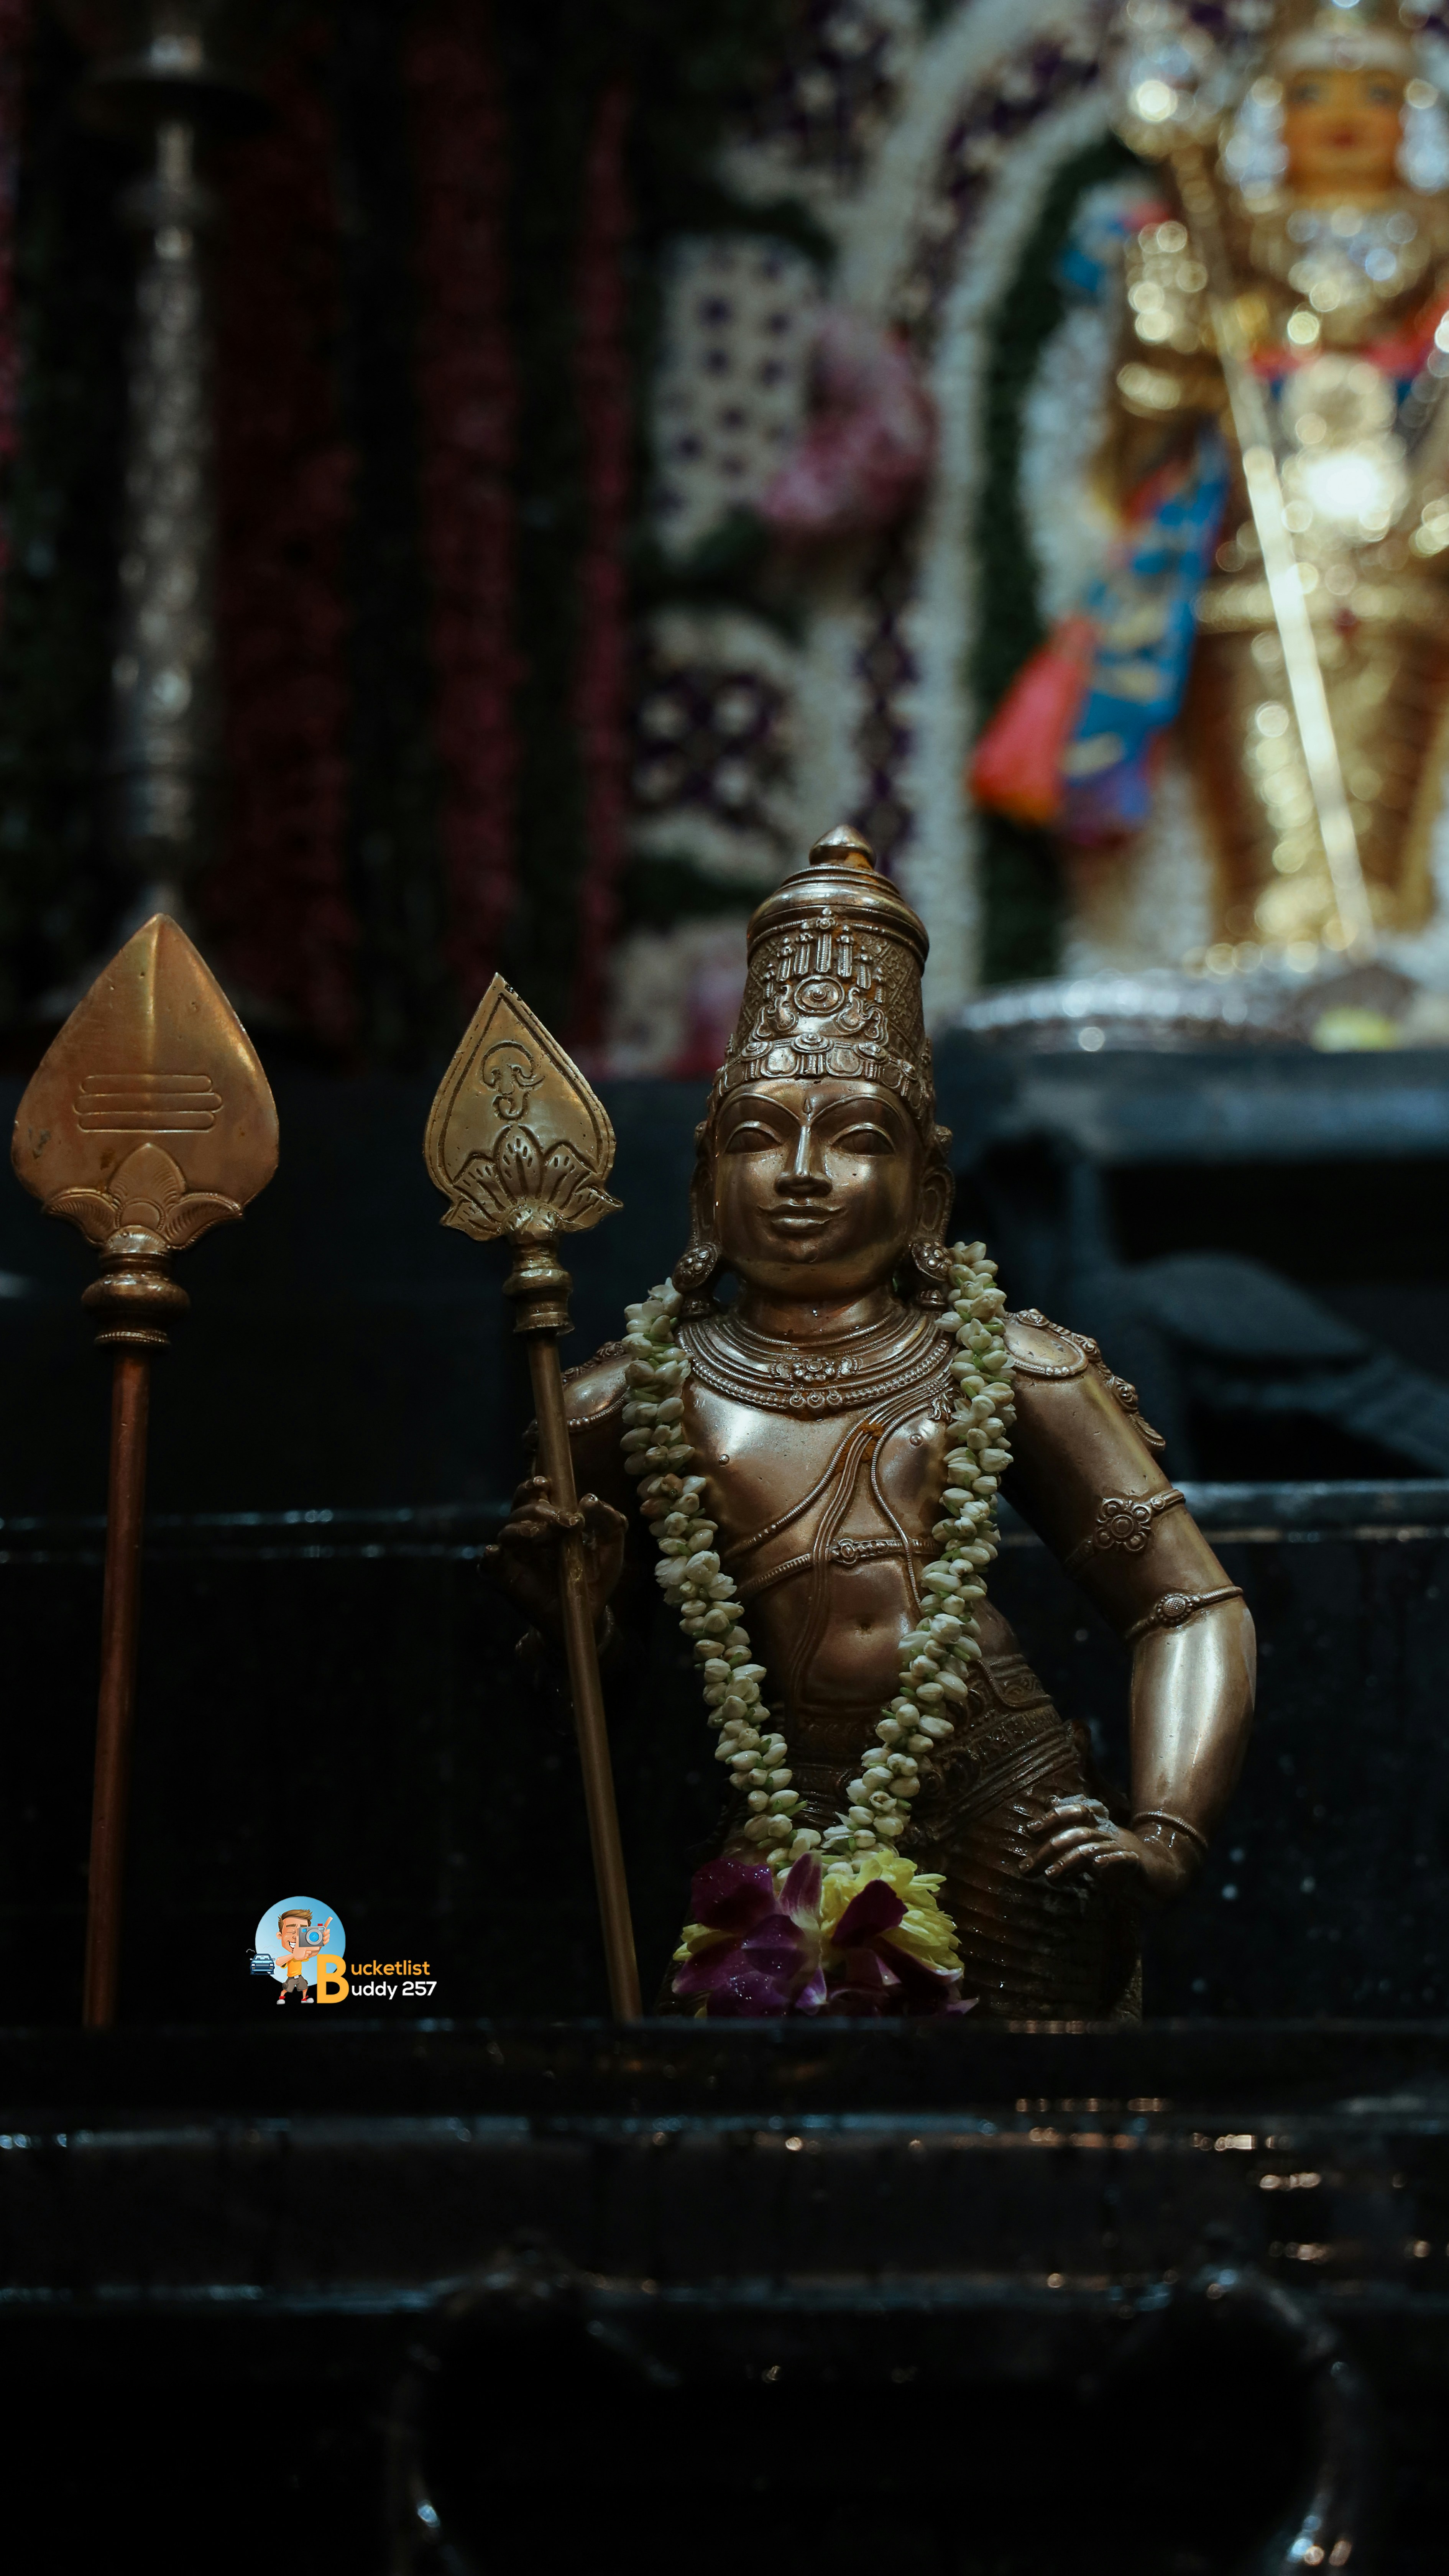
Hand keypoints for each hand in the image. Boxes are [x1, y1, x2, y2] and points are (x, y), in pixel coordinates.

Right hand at [484, 1474, 626, 1639]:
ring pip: (507, 1531)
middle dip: (543, 1511)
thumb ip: (611, 1522)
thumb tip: (590, 1499)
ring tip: (542, 1535)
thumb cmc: (594, 1577)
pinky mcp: (506, 1578)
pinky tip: (496, 1553)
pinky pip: (489, 1564)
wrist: (586, 1613)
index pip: (534, 1496)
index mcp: (549, 1522)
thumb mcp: (611, 1550)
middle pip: (522, 1510)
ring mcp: (516, 1556)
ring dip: (523, 1528)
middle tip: (567, 1522)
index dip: (534, 1485)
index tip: (547, 1483)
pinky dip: (490, 1556)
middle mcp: (528, 1535)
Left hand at [1021, 1795, 1186, 1900]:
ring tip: (1050, 1876)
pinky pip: (1123, 1859)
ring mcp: (1123, 1847)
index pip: (1074, 1813)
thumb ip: (1071, 1827)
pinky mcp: (1137, 1863)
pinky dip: (1110, 1861)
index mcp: (1098, 1826)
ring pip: (1092, 1848)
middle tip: (1026, 1868)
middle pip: (1076, 1833)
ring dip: (1069, 1862)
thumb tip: (1050, 1801)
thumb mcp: (1093, 1844)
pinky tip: (1097, 1867)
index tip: (1028, 1830)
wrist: (1161, 1873)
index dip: (1052, 1817)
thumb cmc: (1121, 1859)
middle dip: (1048, 1850)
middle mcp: (1108, 1832)